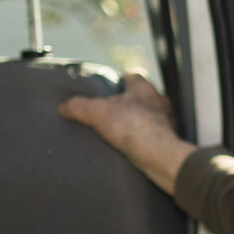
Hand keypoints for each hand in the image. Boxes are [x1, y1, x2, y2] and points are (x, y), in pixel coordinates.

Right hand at [58, 72, 192, 193]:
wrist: (160, 157)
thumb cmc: (133, 129)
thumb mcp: (97, 113)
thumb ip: (79, 107)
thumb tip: (64, 107)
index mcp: (144, 89)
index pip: (133, 75)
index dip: (121, 80)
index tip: (110, 87)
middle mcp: (159, 102)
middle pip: (141, 96)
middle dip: (128, 103)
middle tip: (111, 112)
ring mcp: (167, 122)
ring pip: (149, 116)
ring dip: (136, 122)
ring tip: (120, 132)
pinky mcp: (169, 141)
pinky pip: (154, 135)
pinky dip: (143, 139)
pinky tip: (132, 147)